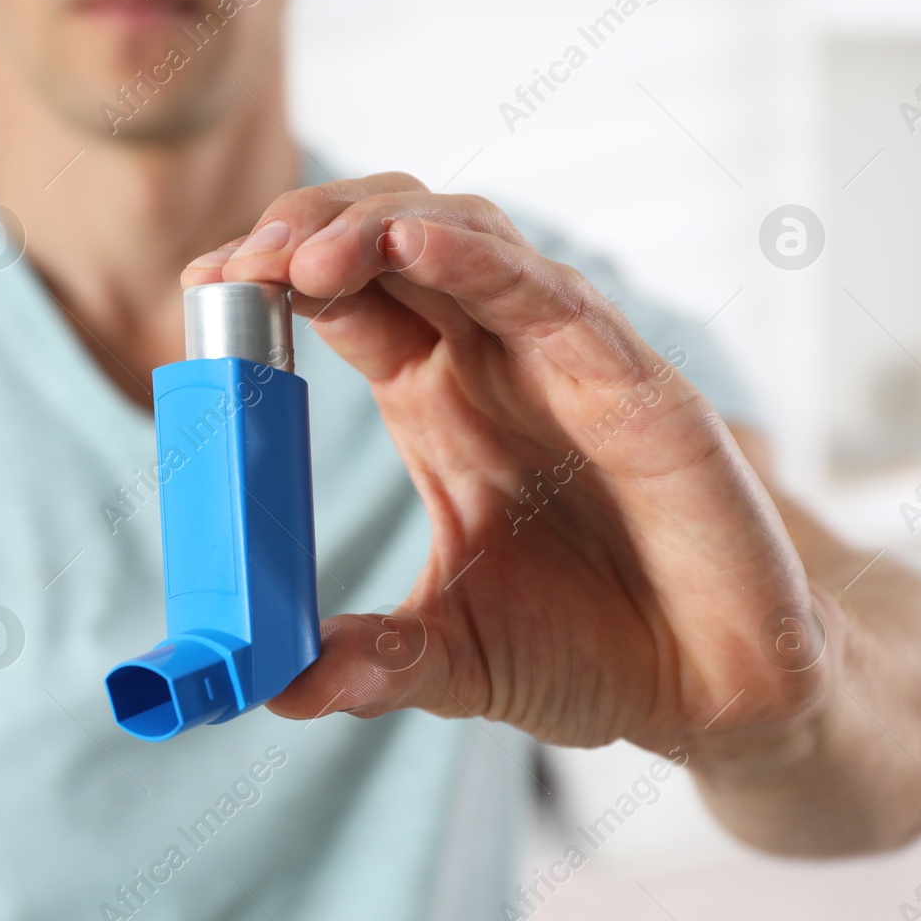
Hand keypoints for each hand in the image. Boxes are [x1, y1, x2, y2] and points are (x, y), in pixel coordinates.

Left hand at [182, 172, 832, 760]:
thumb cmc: (592, 652)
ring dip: (374, 228)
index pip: (347, 298)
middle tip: (237, 268)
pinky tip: (407, 244)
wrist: (716, 693)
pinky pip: (551, 296)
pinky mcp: (636, 385)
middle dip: (309, 230)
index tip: (204, 288)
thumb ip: (372, 660)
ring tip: (297, 259)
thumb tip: (274, 691)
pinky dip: (475, 259)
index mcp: (438, 400)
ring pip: (467, 237)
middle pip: (392, 238)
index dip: (273, 278)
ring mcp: (566, 361)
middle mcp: (494, 361)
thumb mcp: (454, 659)